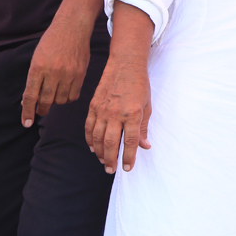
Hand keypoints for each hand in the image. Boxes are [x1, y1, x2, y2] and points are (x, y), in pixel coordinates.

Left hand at [21, 18, 91, 126]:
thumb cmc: (51, 42)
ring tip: (53, 98)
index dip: (27, 112)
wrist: (72, 28)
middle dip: (41, 110)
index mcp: (38, 68)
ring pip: (60, 100)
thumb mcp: (37, 58)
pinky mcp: (81, 73)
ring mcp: (68, 73)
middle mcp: (53, 72)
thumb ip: (34, 79)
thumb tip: (30, 99)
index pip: (31, 96)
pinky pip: (74, 95)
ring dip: (55, 103)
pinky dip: (67, 98)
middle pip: (46, 101)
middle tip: (40, 111)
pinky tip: (65, 94)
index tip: (26, 123)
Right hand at [84, 55, 150, 172]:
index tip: (127, 168)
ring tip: (104, 161)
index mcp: (133, 114)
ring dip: (100, 152)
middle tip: (111, 170)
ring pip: (97, 138)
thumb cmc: (140, 85)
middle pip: (111, 143)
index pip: (130, 141)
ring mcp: (102, 110)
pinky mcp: (93, 106)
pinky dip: (90, 140)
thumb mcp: (147, 106)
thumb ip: (143, 127)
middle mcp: (116, 113)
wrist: (125, 65)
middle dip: (111, 159)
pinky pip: (89, 127)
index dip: (129, 157)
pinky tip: (93, 148)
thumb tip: (145, 146)